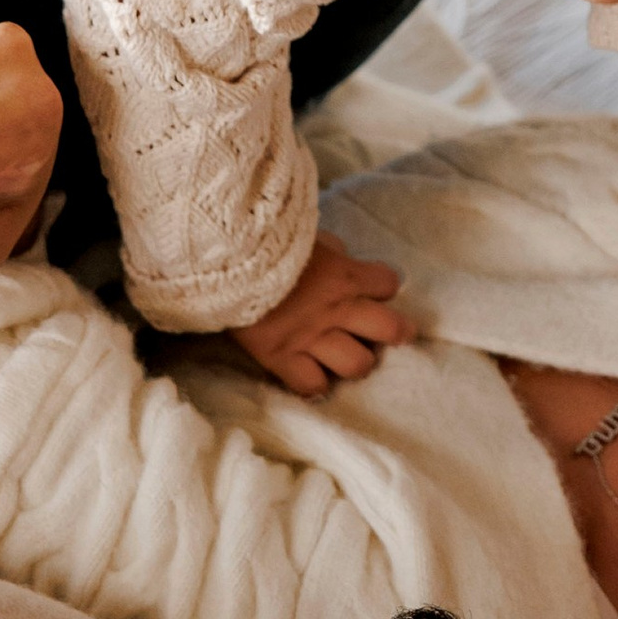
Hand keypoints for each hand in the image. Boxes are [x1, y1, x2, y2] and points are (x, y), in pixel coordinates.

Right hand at [227, 231, 413, 396]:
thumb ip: (329, 248)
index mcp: (344, 274)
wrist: (222, 256)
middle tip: (390, 334)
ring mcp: (310, 337)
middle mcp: (335, 309)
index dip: (383, 285)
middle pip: (389, 329)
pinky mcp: (281, 357)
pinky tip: (313, 374)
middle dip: (395, 332)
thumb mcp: (305, 233)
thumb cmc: (264, 239)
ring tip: (347, 356)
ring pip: (357, 365)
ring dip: (356, 361)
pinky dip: (315, 383)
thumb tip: (341, 254)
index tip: (374, 287)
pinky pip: (311, 385)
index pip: (388, 283)